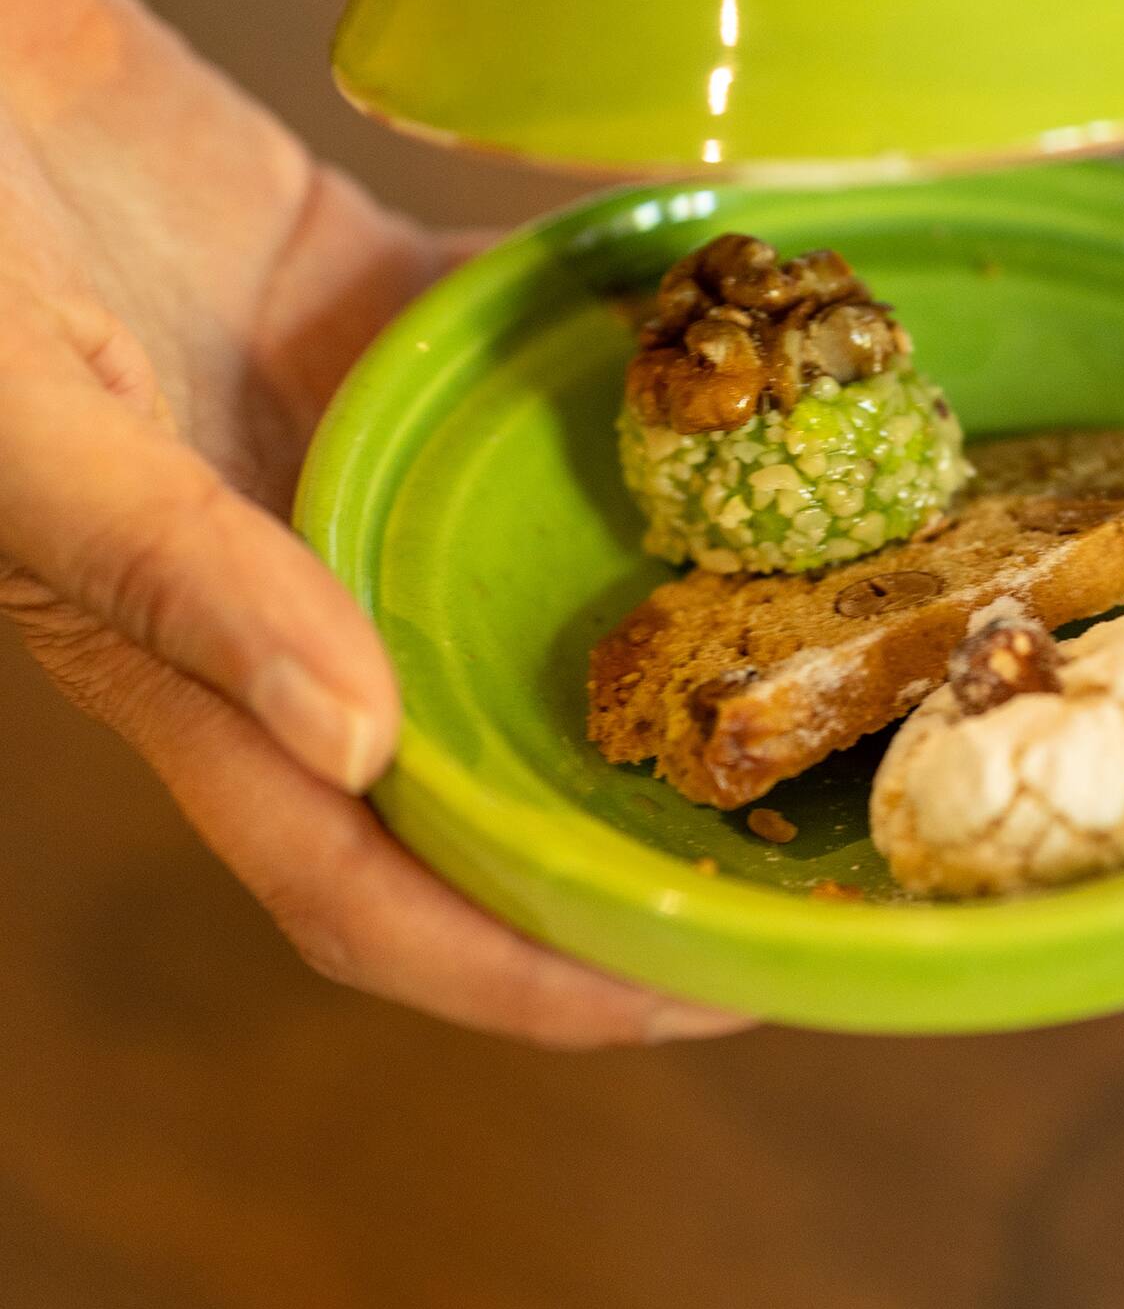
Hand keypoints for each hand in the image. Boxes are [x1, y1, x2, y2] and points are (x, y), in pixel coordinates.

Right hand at [0, 0, 744, 1048]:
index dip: (539, 968)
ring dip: (677, 613)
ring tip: (853, 620)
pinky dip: (636, 381)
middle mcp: (295, 583)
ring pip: (533, 578)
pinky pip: (532, 378)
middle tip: (845, 824)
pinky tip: (759, 370)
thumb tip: (353, 740)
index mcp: (192, 660)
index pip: (378, 888)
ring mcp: (343, 453)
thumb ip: (173, 573)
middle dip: (655, 823)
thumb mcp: (17, 420)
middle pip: (498, 763)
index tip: (719, 988)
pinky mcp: (375, 320)